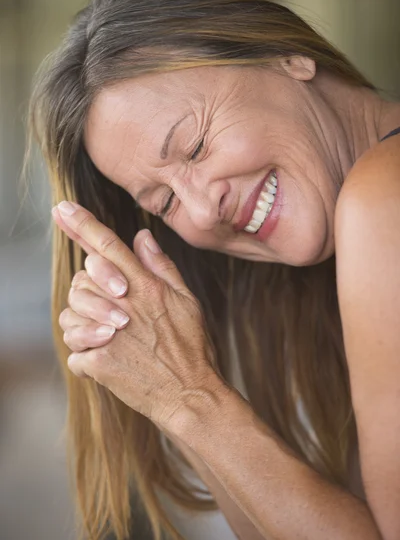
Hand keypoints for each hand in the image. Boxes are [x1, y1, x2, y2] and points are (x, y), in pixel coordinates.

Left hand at [52, 201, 221, 432]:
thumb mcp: (186, 299)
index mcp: (144, 286)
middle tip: (109, 309)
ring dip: (83, 324)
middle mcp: (124, 304)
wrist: (189, 394)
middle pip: (82, 278)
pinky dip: (86, 355)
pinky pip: (74, 350)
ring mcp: (109, 334)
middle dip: (88, 289)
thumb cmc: (191, 346)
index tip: (61, 208)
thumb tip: (142, 236)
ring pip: (71, 313)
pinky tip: (106, 359)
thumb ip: (161, 266)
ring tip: (107, 336)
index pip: (108, 245)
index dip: (82, 224)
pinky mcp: (99, 362)